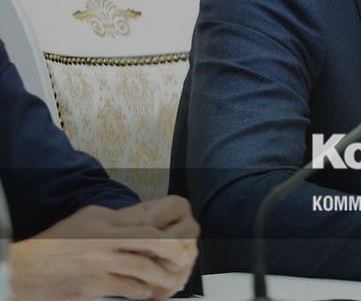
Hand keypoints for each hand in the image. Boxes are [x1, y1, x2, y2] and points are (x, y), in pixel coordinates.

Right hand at [10, 196, 199, 300]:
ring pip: (143, 268)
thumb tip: (148, 221)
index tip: (180, 241)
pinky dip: (141, 291)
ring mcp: (100, 264)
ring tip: (168, 280)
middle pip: (152, 242)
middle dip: (174, 252)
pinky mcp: (94, 286)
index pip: (148, 224)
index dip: (168, 233)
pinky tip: (145, 292)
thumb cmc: (58, 243)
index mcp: (105, 222)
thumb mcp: (88, 220)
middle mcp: (105, 240)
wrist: (27, 270)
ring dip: (161, 276)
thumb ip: (118, 219)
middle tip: (183, 260)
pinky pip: (128, 288)